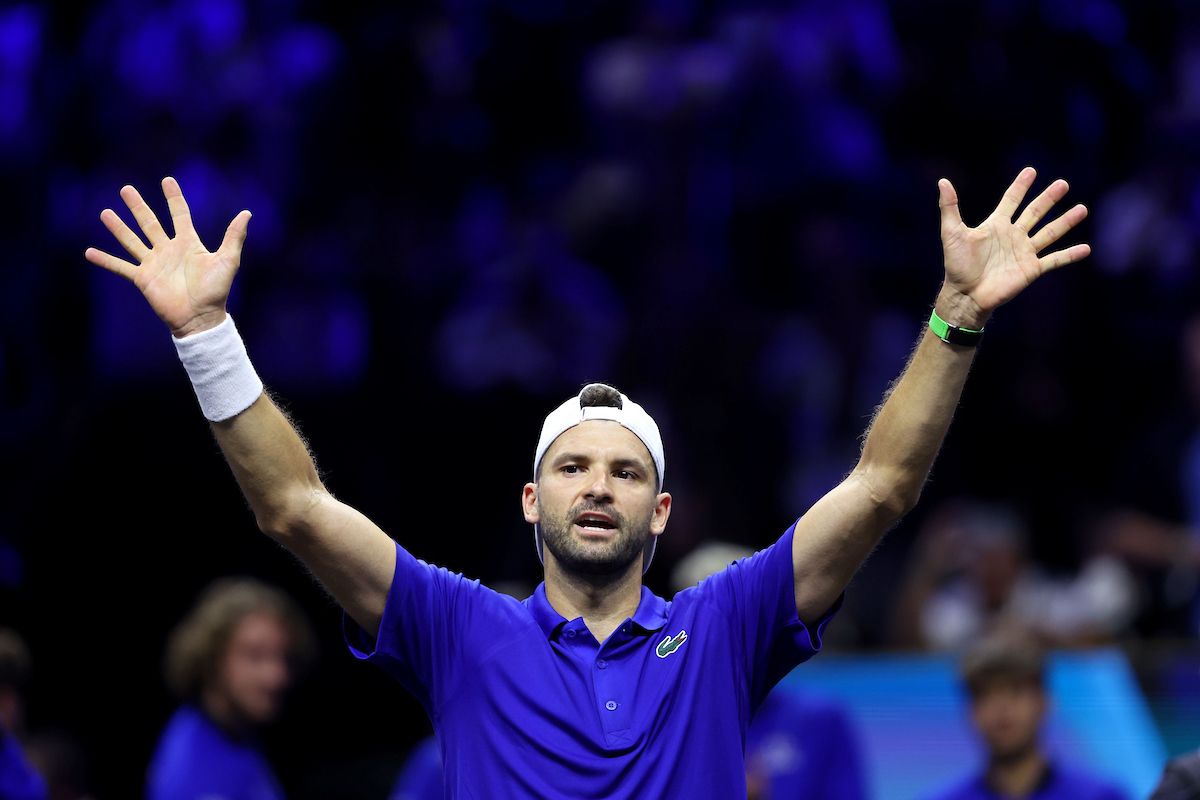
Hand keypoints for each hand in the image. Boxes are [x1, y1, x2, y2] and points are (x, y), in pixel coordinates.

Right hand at [85, 177, 250, 337]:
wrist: (201, 318)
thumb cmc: (216, 290)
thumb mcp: (228, 260)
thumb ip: (234, 237)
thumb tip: (247, 213)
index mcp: (188, 243)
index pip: (179, 215)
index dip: (174, 198)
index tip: (167, 180)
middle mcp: (168, 250)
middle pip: (149, 223)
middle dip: (138, 206)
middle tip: (126, 189)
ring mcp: (154, 263)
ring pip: (132, 240)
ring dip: (118, 227)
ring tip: (105, 213)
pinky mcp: (142, 279)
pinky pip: (121, 267)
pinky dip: (105, 260)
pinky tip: (89, 252)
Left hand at [937, 167, 1089, 327]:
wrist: (965, 295)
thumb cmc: (956, 265)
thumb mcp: (951, 232)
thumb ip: (949, 207)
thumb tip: (942, 182)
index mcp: (996, 225)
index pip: (1011, 201)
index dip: (1020, 187)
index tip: (1031, 171)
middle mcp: (1013, 236)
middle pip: (1035, 212)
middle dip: (1048, 198)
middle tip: (1063, 184)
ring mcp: (1024, 252)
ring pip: (1050, 232)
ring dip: (1066, 221)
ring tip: (1082, 209)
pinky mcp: (1031, 269)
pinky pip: (1055, 260)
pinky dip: (1070, 255)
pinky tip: (1086, 248)